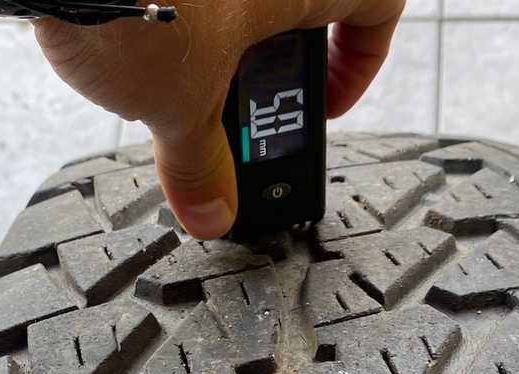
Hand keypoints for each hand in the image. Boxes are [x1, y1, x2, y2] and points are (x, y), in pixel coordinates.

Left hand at [35, 0, 405, 237]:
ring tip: (181, 82)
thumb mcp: (179, 108)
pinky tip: (140, 40)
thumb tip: (211, 208)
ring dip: (219, 37)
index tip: (327, 103)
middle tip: (248, 108)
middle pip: (297, 2)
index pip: (378, 6)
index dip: (361, 63)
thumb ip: (201, 165)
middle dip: (272, 62)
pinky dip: (174, 10)